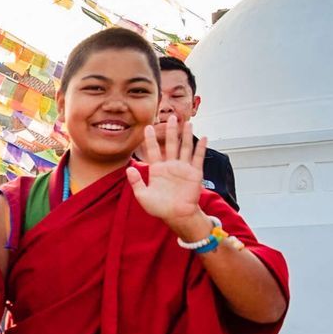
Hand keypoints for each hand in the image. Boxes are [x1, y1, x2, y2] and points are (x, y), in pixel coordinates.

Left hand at [125, 117, 209, 236]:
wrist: (176, 216)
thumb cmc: (159, 208)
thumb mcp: (143, 195)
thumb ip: (136, 182)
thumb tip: (128, 168)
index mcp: (157, 170)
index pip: (153, 151)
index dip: (150, 139)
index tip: (147, 127)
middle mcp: (170, 166)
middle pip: (170, 144)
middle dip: (170, 131)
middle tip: (170, 118)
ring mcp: (183, 168)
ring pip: (185, 148)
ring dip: (186, 135)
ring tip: (187, 123)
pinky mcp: (194, 173)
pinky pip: (198, 158)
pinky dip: (201, 148)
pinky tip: (204, 137)